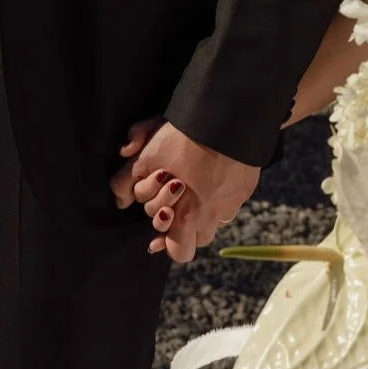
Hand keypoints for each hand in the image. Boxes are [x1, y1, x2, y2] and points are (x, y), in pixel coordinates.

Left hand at [110, 119, 259, 263]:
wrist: (228, 116)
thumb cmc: (185, 138)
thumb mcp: (146, 157)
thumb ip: (125, 183)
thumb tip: (121, 200)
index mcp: (190, 215)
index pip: (179, 252)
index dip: (167, 243)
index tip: (161, 227)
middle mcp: (216, 216)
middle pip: (199, 238)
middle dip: (185, 224)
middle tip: (175, 200)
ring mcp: (235, 202)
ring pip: (217, 220)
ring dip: (205, 210)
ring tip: (195, 187)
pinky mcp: (247, 187)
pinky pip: (232, 201)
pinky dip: (221, 193)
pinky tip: (213, 173)